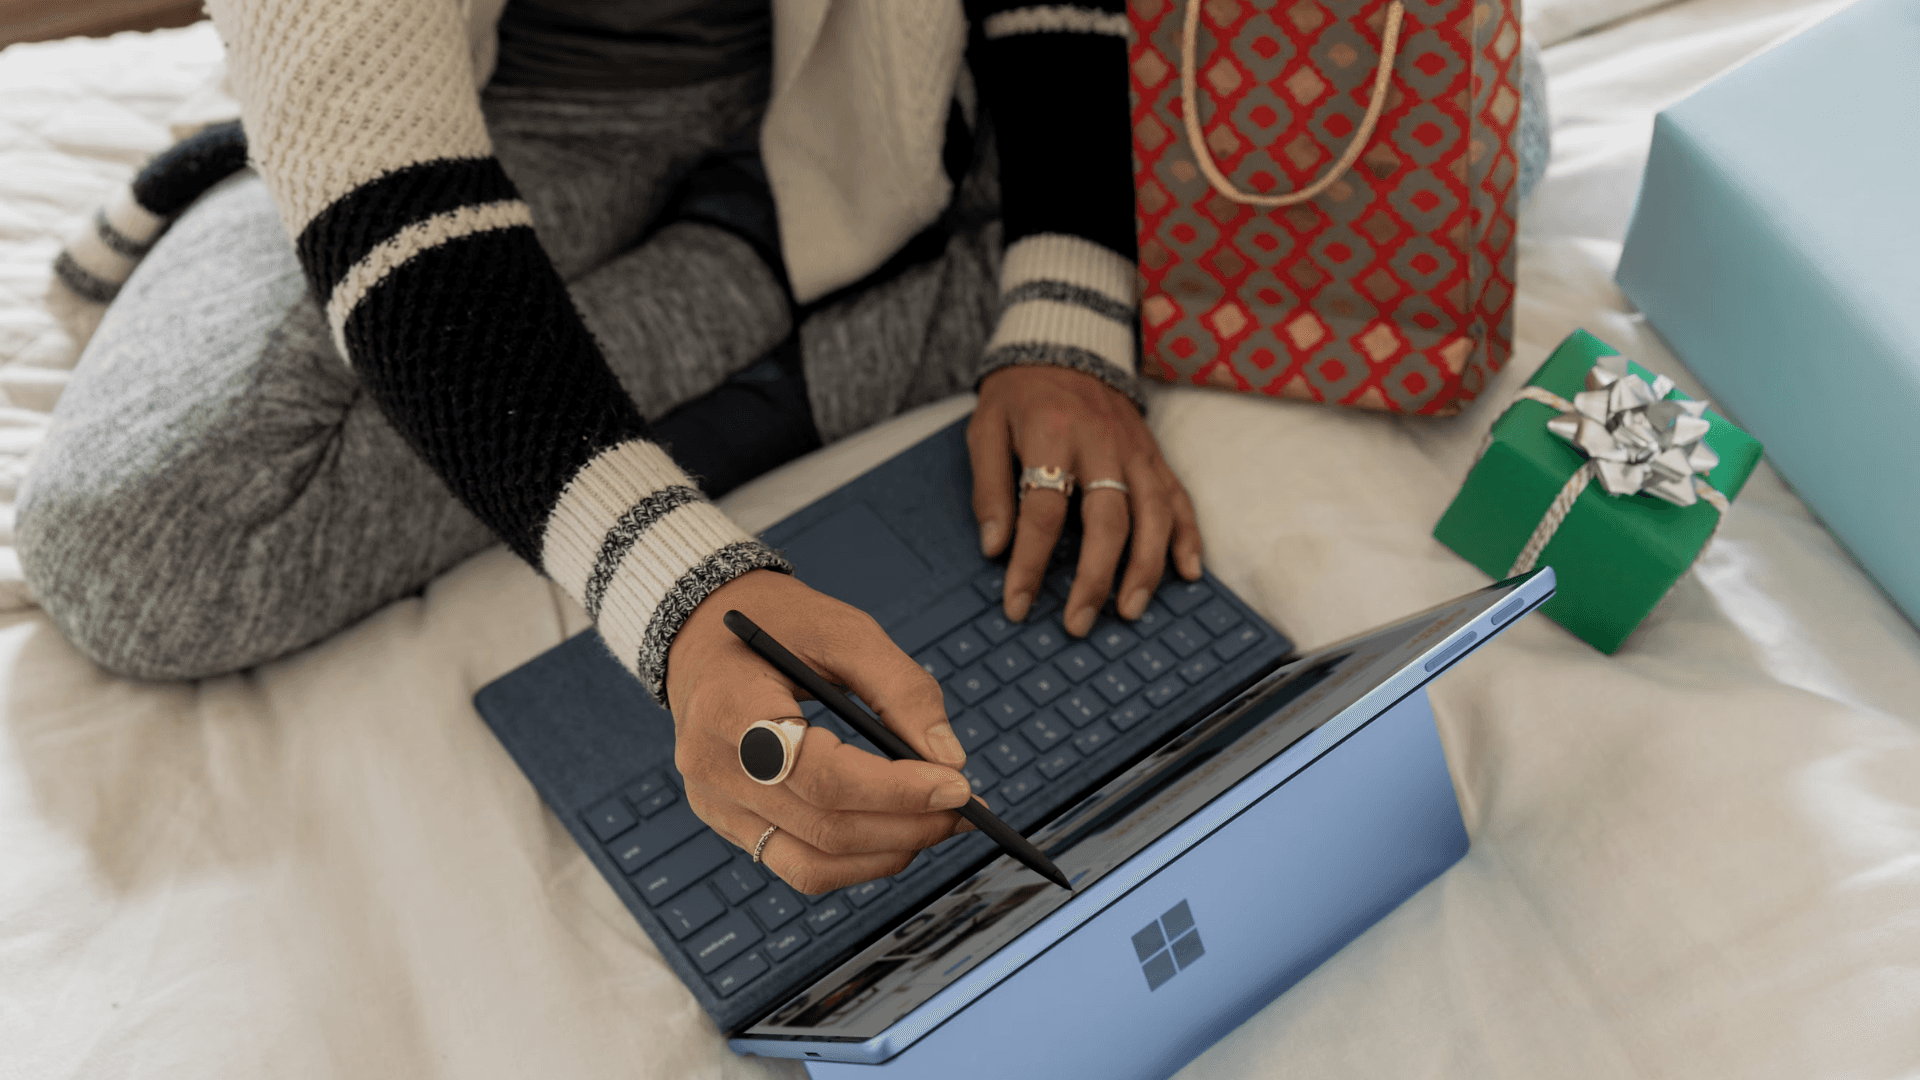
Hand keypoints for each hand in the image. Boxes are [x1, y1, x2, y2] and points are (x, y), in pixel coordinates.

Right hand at [664, 569, 973, 893]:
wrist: (706, 632)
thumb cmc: (778, 623)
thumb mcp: (845, 632)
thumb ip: (902, 690)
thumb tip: (950, 759)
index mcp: (729, 707)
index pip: (819, 774)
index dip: (896, 789)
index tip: (958, 784)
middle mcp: (711, 767)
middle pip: (823, 826)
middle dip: (909, 824)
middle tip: (966, 807)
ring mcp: (714, 804)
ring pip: (814, 864)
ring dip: (889, 852)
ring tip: (938, 821)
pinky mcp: (728, 823)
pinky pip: (800, 866)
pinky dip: (858, 860)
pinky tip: (895, 832)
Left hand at [969, 366, 1203, 635]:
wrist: (1066, 343)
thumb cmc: (1020, 394)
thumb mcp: (985, 428)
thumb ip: (990, 487)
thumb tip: (994, 548)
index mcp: (1052, 437)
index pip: (1043, 511)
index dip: (1028, 563)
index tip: (1016, 605)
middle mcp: (1102, 446)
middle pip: (1108, 521)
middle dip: (1094, 578)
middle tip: (1078, 623)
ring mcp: (1135, 452)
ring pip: (1153, 516)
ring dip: (1146, 568)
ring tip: (1130, 611)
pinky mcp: (1155, 456)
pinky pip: (1179, 499)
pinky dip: (1188, 536)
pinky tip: (1188, 573)